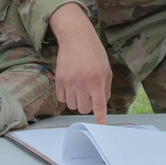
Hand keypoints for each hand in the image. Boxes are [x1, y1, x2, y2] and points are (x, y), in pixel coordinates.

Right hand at [50, 3, 111, 123]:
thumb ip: (106, 89)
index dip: (100, 118)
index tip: (101, 127)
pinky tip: (70, 85)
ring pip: (72, 105)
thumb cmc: (94, 53)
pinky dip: (66, 96)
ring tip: (79, 87)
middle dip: (87, 104)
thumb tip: (101, 105)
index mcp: (97, 80)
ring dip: (76, 101)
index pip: (99, 105)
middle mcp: (82, 83)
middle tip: (89, 93)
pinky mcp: (59, 79)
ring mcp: (69, 81)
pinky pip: (61, 98)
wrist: (76, 37)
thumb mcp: (106, 69)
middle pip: (84, 109)